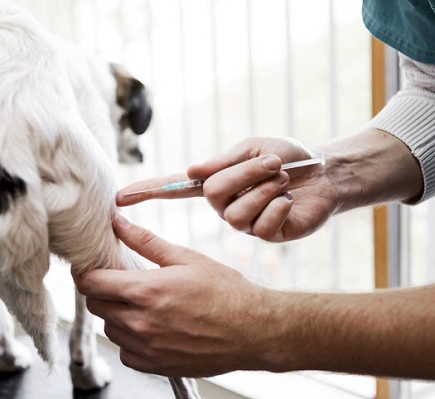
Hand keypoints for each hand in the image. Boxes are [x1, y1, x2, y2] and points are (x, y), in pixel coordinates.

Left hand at [74, 214, 279, 377]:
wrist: (254, 330)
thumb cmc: (226, 292)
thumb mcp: (186, 258)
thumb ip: (146, 241)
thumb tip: (118, 223)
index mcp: (146, 291)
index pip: (91, 284)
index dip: (85, 273)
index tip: (91, 268)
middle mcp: (142, 323)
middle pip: (96, 306)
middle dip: (101, 291)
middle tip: (120, 282)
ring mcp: (148, 348)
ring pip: (110, 330)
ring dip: (116, 315)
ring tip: (140, 304)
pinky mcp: (157, 366)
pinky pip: (125, 353)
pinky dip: (129, 340)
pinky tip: (149, 327)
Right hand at [118, 136, 338, 241]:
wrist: (325, 173)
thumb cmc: (287, 157)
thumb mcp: (253, 149)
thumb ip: (223, 162)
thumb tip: (190, 171)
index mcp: (215, 183)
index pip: (174, 189)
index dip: (147, 192)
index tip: (119, 198)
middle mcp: (223, 206)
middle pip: (214, 193)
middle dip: (247, 173)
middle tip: (273, 164)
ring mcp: (243, 223)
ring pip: (236, 212)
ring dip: (266, 188)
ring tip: (284, 181)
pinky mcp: (264, 236)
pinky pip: (261, 225)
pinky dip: (280, 206)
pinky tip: (290, 202)